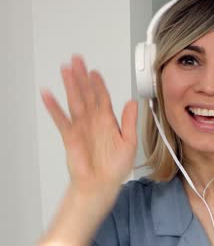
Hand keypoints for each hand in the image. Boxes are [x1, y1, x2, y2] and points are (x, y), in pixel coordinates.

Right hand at [41, 55, 137, 195]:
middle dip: (82, 77)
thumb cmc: (115, 167)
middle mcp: (93, 121)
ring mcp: (81, 127)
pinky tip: (48, 95)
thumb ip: (129, 122)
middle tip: (77, 60)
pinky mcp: (70, 136)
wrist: (101, 185)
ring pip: (74, 101)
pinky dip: (54, 108)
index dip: (99, 84)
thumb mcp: (129, 142)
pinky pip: (61, 120)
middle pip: (86, 94)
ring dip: (70, 86)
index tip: (95, 71)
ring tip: (65, 70)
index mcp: (108, 121)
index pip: (102, 97)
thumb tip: (132, 102)